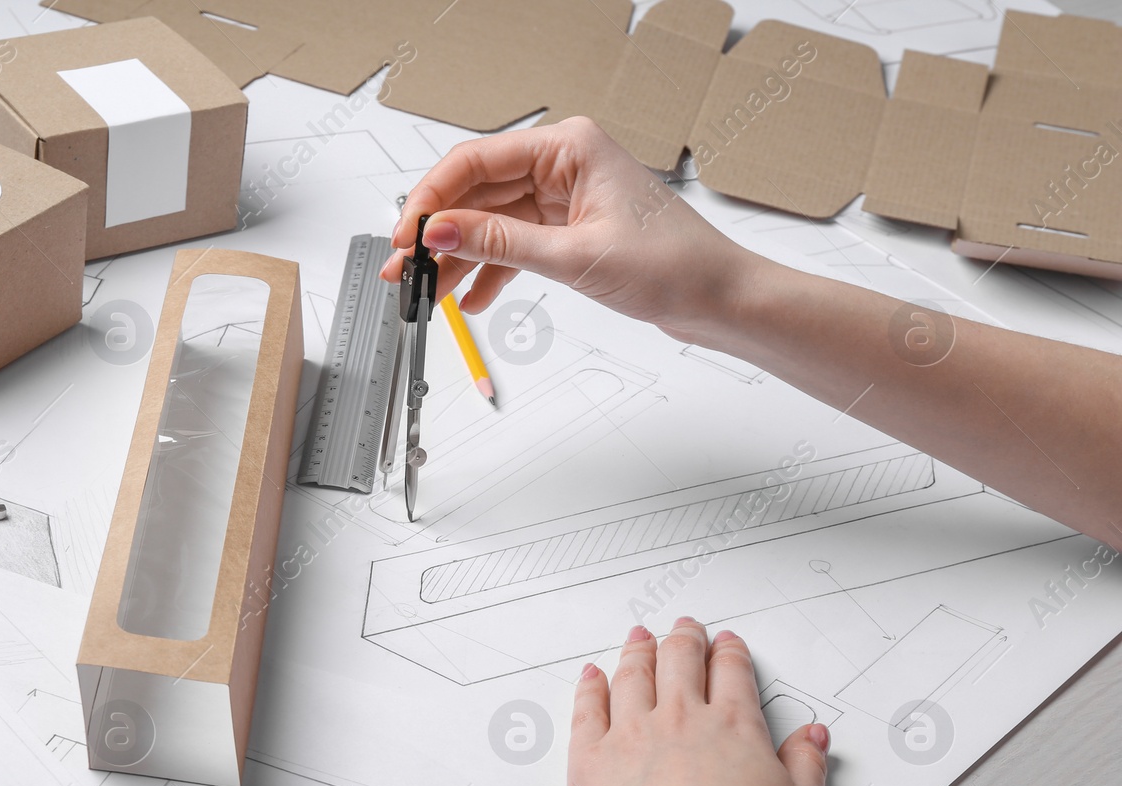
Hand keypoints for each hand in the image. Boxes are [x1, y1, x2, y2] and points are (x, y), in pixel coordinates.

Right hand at [380, 117, 763, 343]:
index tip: (406, 237)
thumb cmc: (675, 264)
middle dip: (439, 235)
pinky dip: (491, 272)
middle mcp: (563, 164)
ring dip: (459, 259)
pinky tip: (470, 298)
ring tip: (428, 293)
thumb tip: (442, 232)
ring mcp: (565, 198)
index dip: (433, 201)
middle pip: (478, 194)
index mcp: (569, 146)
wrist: (721, 299)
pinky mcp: (570, 230)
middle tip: (404, 269)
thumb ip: (501, 244)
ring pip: (491, 225)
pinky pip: (514, 246)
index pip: (477, 162)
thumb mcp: (575, 256)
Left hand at [569, 619, 827, 785]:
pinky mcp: (592, 758)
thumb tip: (813, 738)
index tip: (726, 644)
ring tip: (639, 638)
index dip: (729, 653)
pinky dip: (589, 687)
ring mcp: (632, 734)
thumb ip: (807, 765)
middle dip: (684, 639)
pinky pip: (587, 708)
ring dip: (637, 651)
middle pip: (680, 661)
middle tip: (684, 628)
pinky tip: (591, 676)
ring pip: (633, 676)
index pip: (732, 672)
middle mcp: (681, 719)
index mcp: (734, 726)